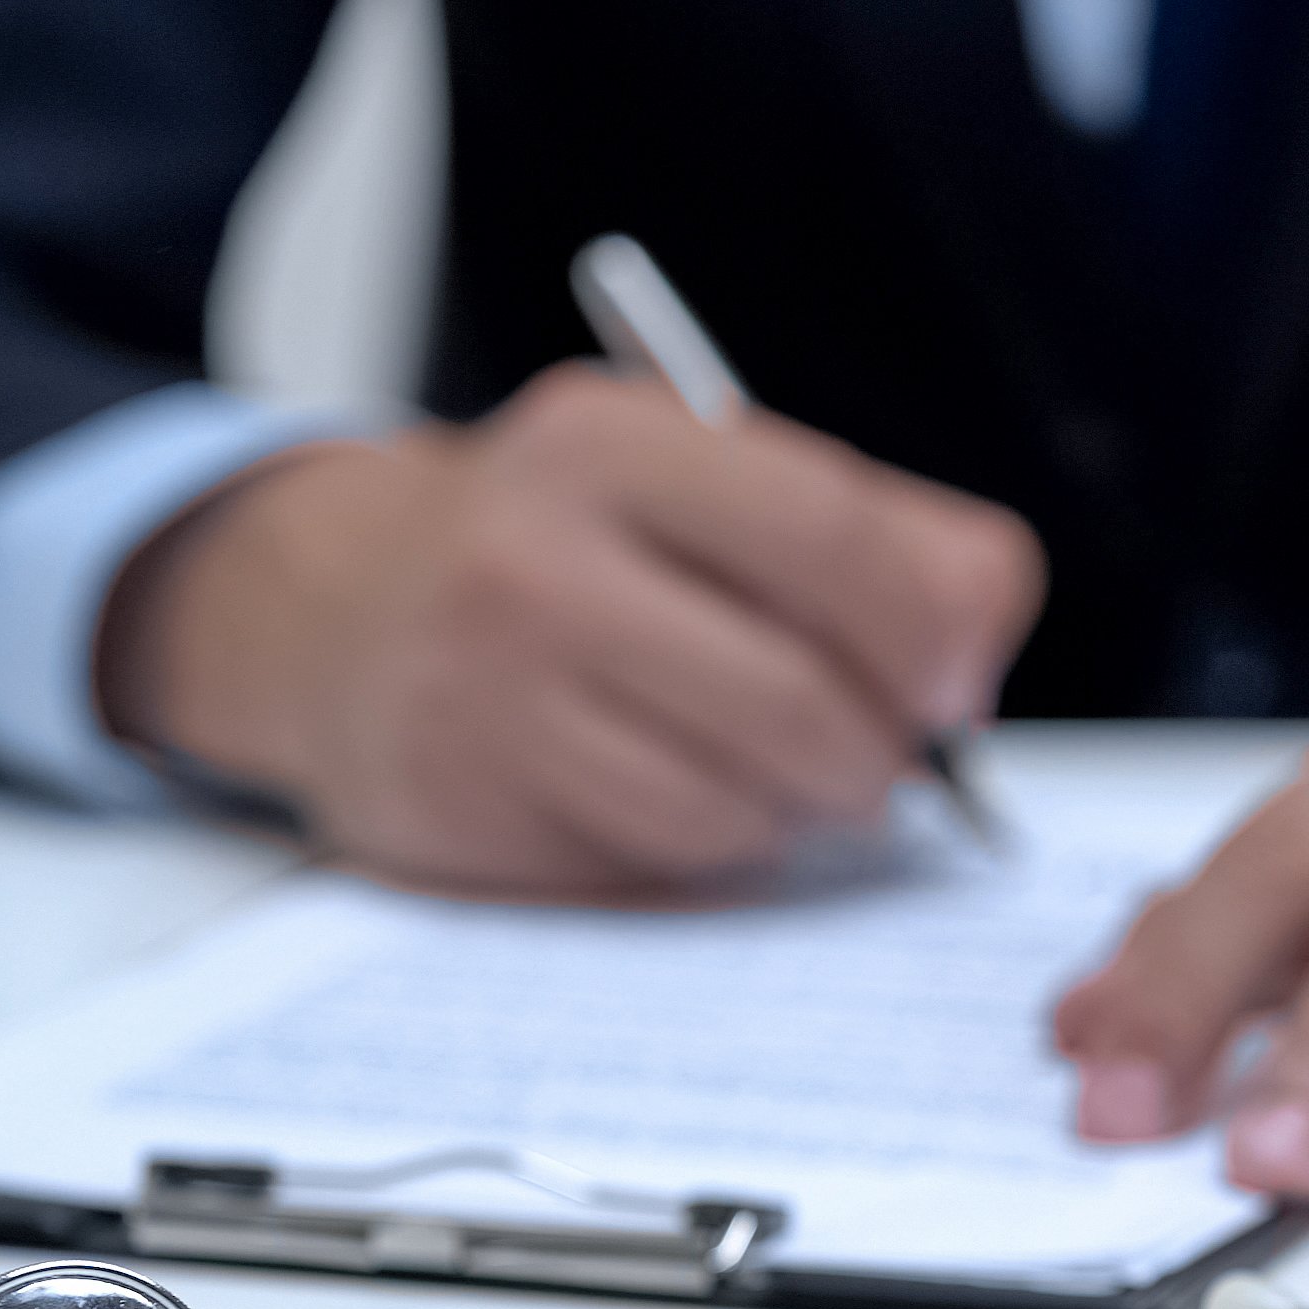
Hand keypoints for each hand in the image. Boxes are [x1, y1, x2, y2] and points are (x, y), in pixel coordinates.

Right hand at [98, 364, 1043, 893]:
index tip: (959, 684)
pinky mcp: (466, 811)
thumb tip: (976, 654)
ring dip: (791, 812)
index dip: (932, 634)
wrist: (331, 610)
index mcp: (617, 442)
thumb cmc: (560, 546)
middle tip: (877, 757)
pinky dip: (704, 851)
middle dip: (878, 755)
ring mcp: (489, 693)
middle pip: (805, 703)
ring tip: (761, 765)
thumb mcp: (694, 479)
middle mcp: (536, 556)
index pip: (840, 540)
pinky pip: (661, 867)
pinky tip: (667, 794)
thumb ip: (870, 536)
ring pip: (740, 808)